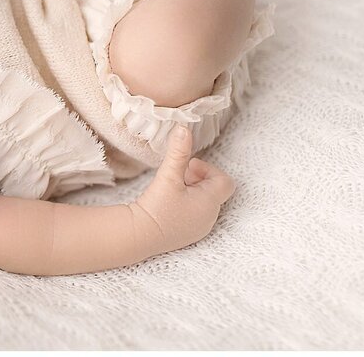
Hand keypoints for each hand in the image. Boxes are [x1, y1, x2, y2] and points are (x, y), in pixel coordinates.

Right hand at [127, 125, 235, 255]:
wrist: (139, 235)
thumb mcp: (168, 176)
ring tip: (172, 189)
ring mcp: (200, 228)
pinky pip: (197, 213)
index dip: (209, 170)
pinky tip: (169, 203)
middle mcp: (210, 217)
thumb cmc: (156, 207)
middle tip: (178, 177)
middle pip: (214, 190)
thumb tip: (184, 128)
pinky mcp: (189, 234)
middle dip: (198, 179)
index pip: (225, 181)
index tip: (188, 168)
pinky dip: (187, 204)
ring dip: (192, 191)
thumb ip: (178, 152)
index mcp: (210, 203)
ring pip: (205, 201)